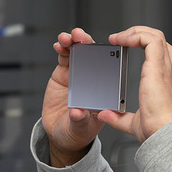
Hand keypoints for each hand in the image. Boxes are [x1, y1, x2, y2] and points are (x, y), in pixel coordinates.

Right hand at [42, 28, 104, 166]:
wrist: (61, 134)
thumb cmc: (79, 131)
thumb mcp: (81, 129)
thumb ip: (79, 121)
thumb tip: (78, 112)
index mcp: (105, 90)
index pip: (112, 68)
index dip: (111, 54)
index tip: (109, 47)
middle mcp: (94, 79)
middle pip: (94, 55)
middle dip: (88, 43)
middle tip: (82, 37)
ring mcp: (79, 74)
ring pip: (79, 53)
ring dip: (74, 42)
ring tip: (69, 38)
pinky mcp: (64, 73)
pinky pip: (64, 57)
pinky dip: (62, 49)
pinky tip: (59, 45)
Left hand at [98, 26, 171, 143]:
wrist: (165, 134)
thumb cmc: (156, 131)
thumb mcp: (134, 123)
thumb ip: (119, 117)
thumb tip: (105, 114)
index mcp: (166, 83)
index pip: (162, 54)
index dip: (145, 46)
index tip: (127, 47)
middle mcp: (168, 72)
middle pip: (161, 40)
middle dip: (140, 33)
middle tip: (121, 38)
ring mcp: (165, 68)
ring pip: (156, 35)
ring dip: (136, 31)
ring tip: (119, 37)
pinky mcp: (158, 67)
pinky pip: (150, 40)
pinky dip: (135, 35)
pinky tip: (121, 40)